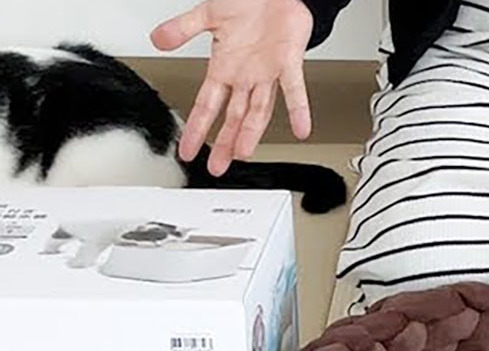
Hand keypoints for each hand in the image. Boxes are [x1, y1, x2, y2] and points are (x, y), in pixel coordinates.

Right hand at [150, 0, 314, 175]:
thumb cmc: (248, 3)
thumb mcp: (207, 14)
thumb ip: (182, 29)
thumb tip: (157, 40)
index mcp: (225, 67)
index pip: (206, 105)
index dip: (197, 128)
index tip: (187, 149)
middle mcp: (246, 76)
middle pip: (233, 116)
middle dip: (223, 142)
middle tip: (217, 167)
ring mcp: (268, 72)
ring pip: (259, 110)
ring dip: (250, 132)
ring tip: (243, 153)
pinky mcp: (289, 62)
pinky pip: (294, 90)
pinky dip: (298, 110)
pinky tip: (301, 128)